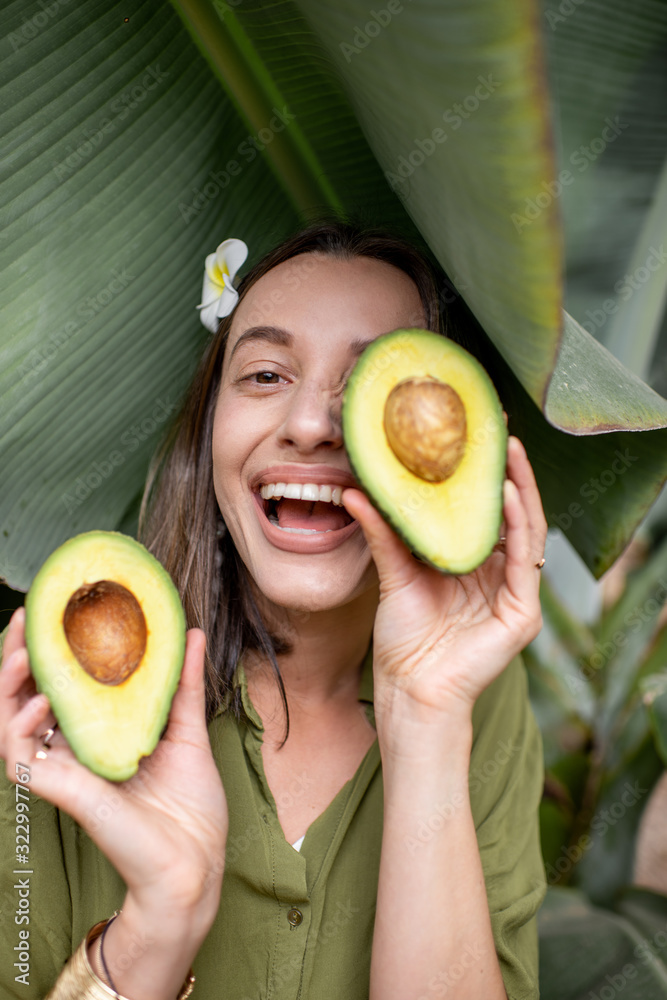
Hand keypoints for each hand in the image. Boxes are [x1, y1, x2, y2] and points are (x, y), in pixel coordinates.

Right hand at [0, 612, 227, 931]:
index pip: (60, 685)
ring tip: (20, 654)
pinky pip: (25, 761)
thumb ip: (183, 683)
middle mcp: (75, 751)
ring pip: (13, 726)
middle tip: (24, 619)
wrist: (196, 862)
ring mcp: (65, 773)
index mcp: (99, 735)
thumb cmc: (189, 807)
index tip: (52, 610)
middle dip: (20, 657)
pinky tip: (38, 702)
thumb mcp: (188, 730)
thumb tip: (189, 632)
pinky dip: (22, 730)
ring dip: (9, 688)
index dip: (49, 650)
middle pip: (29, 698)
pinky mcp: (64, 794)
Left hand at [342, 436, 545, 720]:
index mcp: (473, 564)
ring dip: (518, 489)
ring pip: (526, 530)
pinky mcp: (521, 614)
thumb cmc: (403, 638)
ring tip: (506, 451)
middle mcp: (498, 574)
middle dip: (507, 472)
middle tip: (498, 429)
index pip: (485, 511)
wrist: (408, 689)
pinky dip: (516, 526)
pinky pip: (525, 562)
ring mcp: (514, 593)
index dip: (482, 475)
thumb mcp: (394, 573)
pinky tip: (505, 495)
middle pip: (510, 513)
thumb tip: (354, 488)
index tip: (473, 435)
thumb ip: (384, 533)